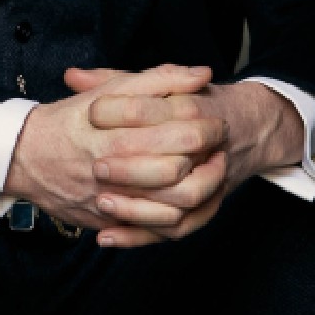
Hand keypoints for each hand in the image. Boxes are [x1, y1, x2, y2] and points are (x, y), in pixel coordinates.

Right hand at [2, 64, 224, 246]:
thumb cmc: (72, 119)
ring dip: (196, 193)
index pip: (178, 135)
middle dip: (207, 163)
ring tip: (208, 177)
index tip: (217, 123)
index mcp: (114, 133)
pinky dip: (173, 218)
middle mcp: (110, 169)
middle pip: (176, 174)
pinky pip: (148, 230)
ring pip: (168, 209)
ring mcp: (106, 199)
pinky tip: (185, 203)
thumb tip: (201, 74)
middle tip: (218, 150)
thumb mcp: (110, 91)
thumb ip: (157, 79)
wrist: (22, 156)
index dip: (206, 130)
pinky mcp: (103, 220)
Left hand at [69, 67, 304, 246]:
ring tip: (101, 202)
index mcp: (194, 108)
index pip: (161, 111)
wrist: (242, 128)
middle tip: (96, 167)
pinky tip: (106, 236)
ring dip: (139, 208)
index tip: (92, 114)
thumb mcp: (152, 86)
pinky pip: (176, 230)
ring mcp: (211, 181)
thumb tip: (72, 77)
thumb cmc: (185, 104)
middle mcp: (207, 147)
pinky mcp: (204, 208)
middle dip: (134, 169)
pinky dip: (140, 236)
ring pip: (181, 203)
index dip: (125, 112)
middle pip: (175, 165)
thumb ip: (114, 82)